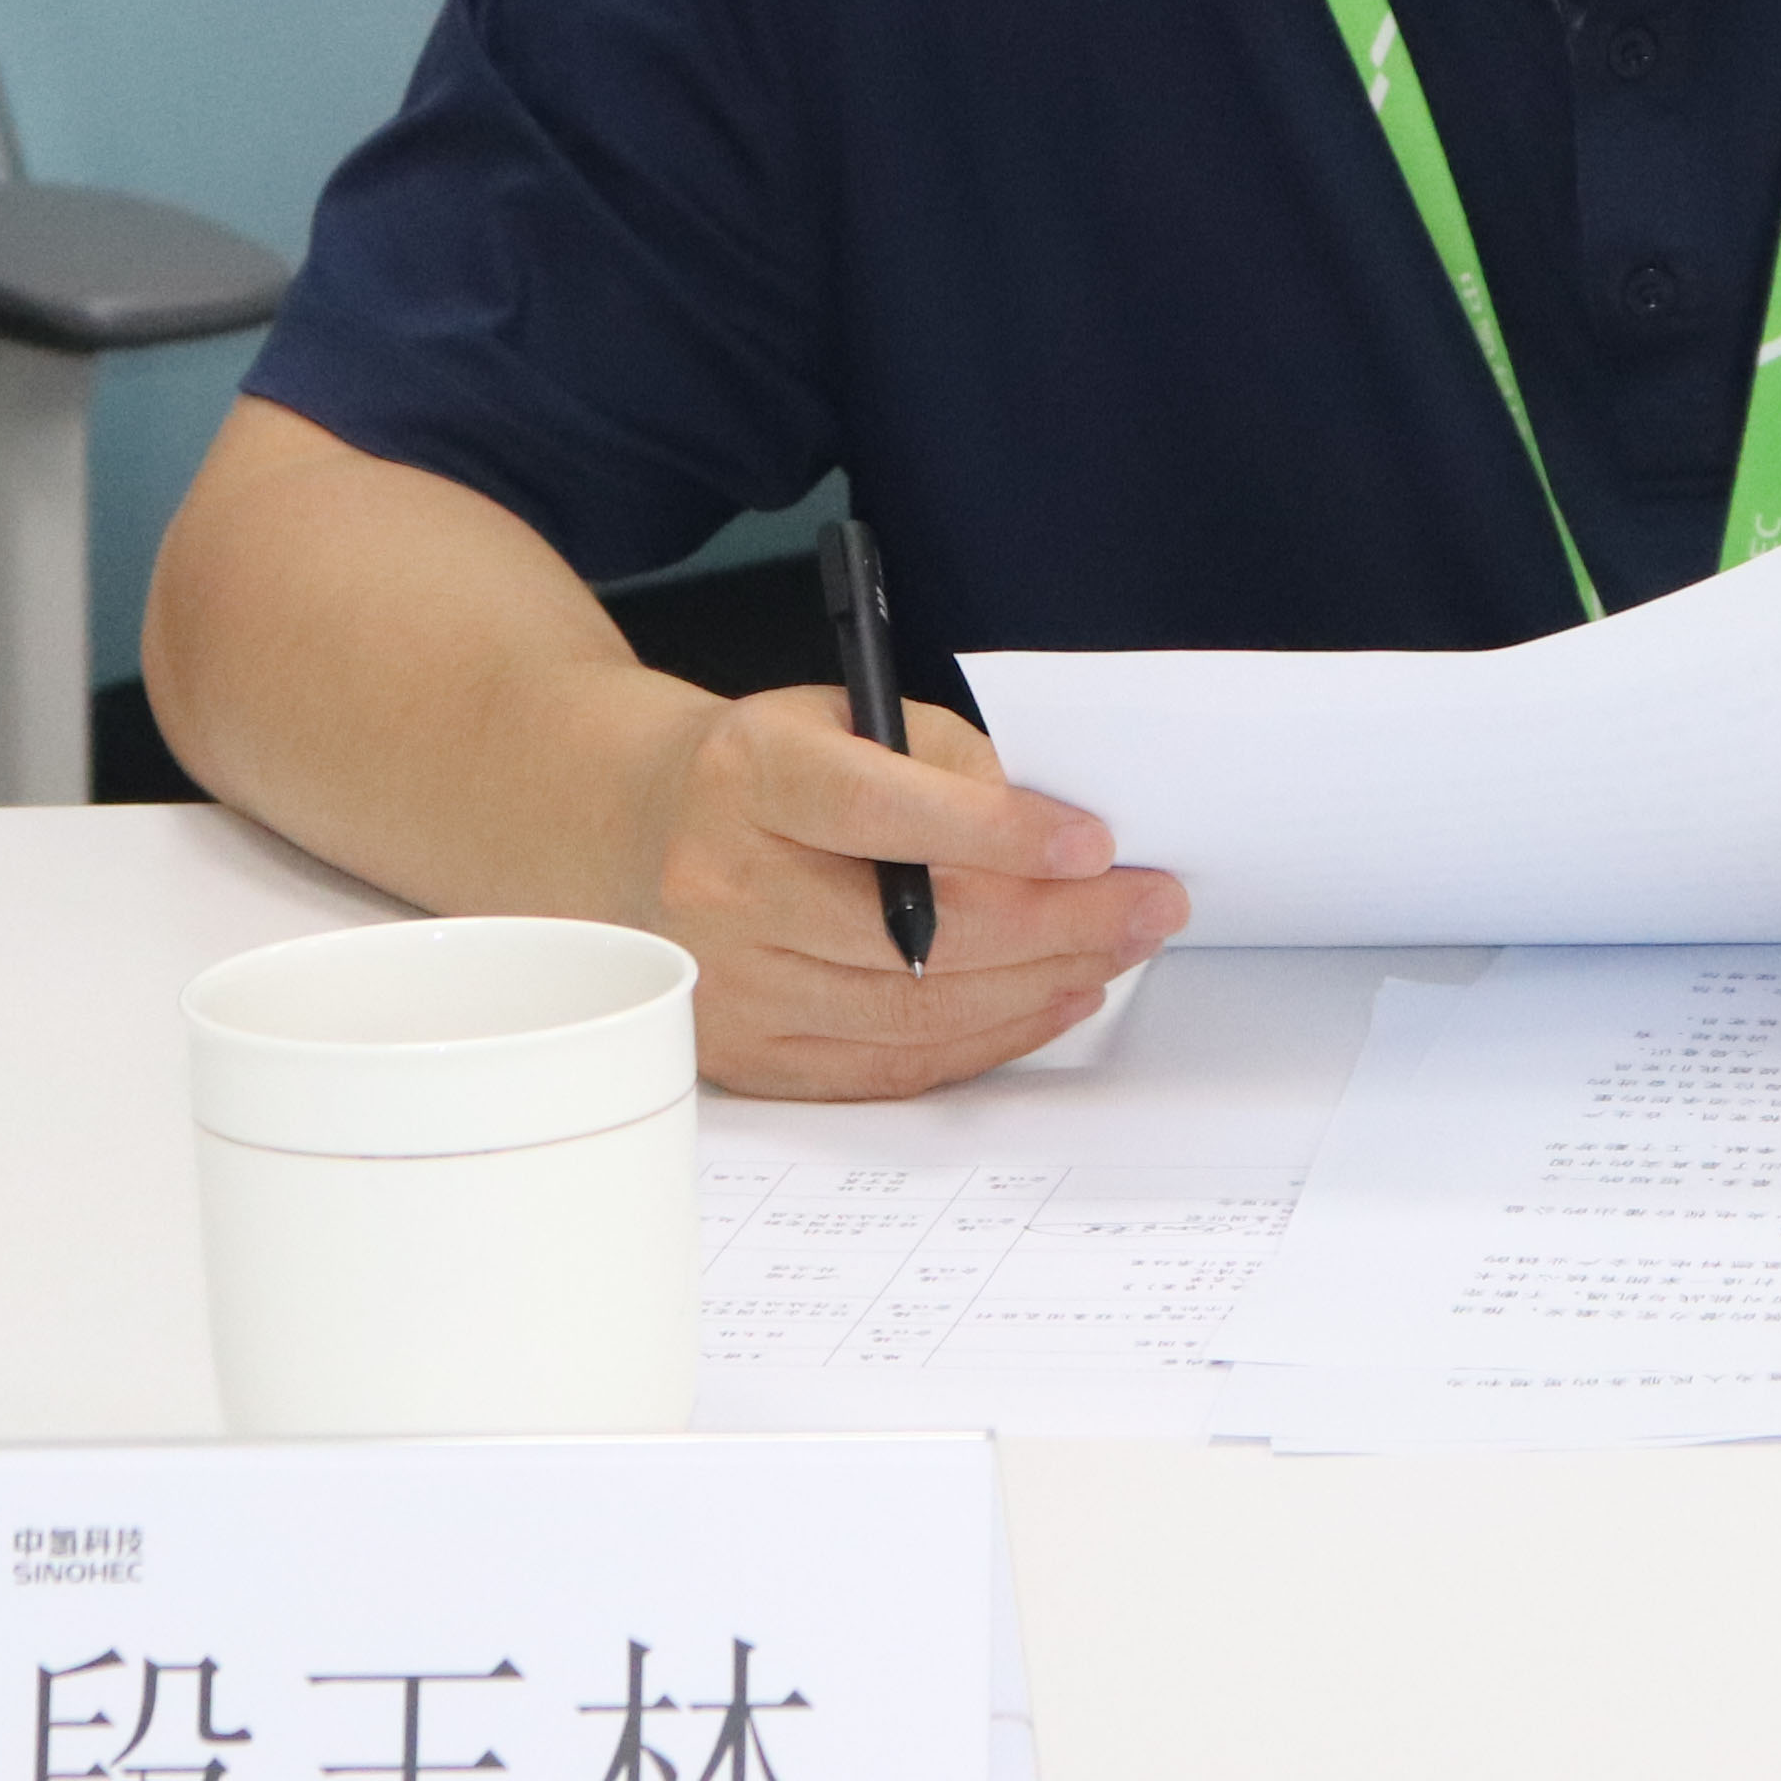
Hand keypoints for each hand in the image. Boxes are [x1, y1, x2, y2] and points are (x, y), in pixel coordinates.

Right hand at [635, 686, 1185, 1099]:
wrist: (631, 830)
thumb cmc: (767, 768)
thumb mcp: (846, 715)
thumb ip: (947, 762)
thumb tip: (1056, 840)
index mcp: (749, 778)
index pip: (880, 809)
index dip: (998, 832)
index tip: (1096, 843)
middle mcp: (725, 886)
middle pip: (914, 930)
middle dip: (1058, 923)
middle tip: (1148, 907)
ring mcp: (730, 983)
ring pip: (913, 1010)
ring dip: (1038, 985)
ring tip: (1116, 950)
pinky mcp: (745, 1053)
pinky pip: (887, 1065)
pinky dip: (986, 1038)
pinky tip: (1051, 998)